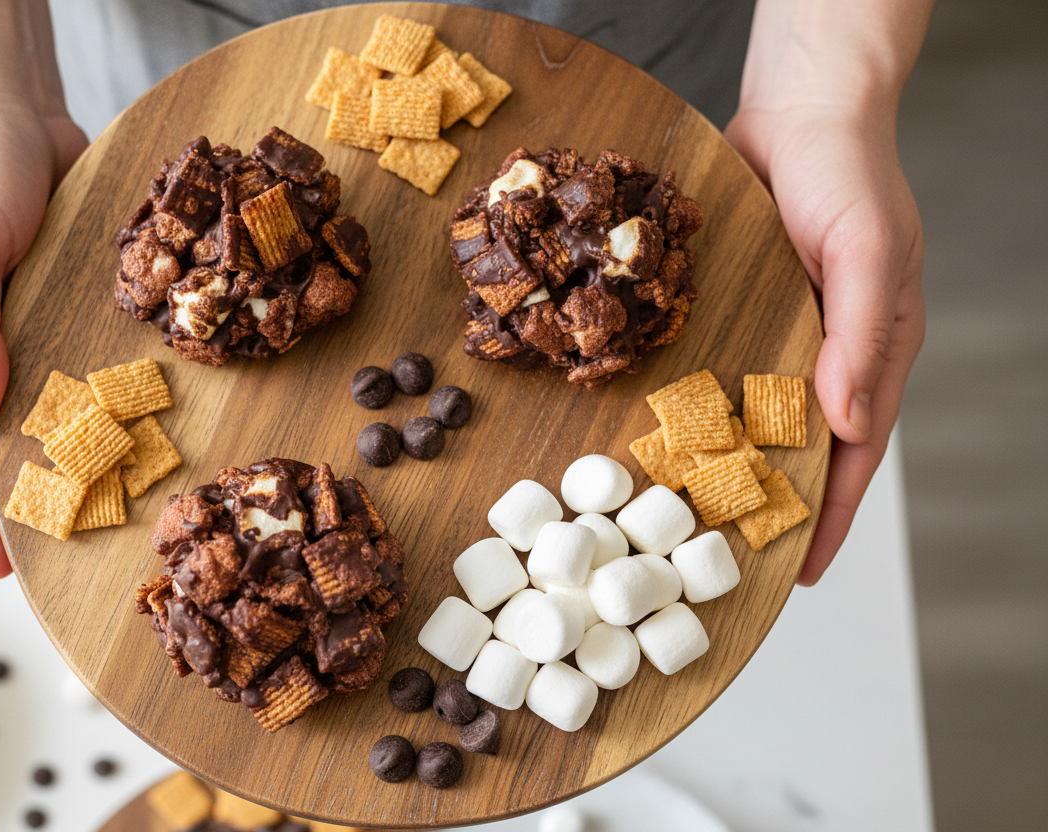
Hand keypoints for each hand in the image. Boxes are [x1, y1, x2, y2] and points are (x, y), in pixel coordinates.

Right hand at [0, 97, 86, 576]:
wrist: (16, 114)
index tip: (1, 563)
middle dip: (24, 500)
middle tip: (67, 555)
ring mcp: (24, 333)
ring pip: (45, 413)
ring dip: (70, 462)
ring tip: (108, 513)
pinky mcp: (66, 313)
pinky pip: (84, 369)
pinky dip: (104, 405)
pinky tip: (137, 434)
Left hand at [725, 103, 924, 584]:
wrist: (795, 114)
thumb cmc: (846, 176)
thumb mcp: (866, 251)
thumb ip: (861, 335)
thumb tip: (849, 423)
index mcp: (869, 350)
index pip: (852, 453)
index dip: (830, 514)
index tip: (801, 571)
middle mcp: (821, 354)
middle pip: (797, 448)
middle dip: (772, 506)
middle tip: (731, 562)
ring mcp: (776, 336)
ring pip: (749, 420)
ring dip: (725, 469)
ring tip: (688, 520)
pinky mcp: (736, 314)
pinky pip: (713, 373)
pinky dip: (694, 410)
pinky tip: (661, 438)